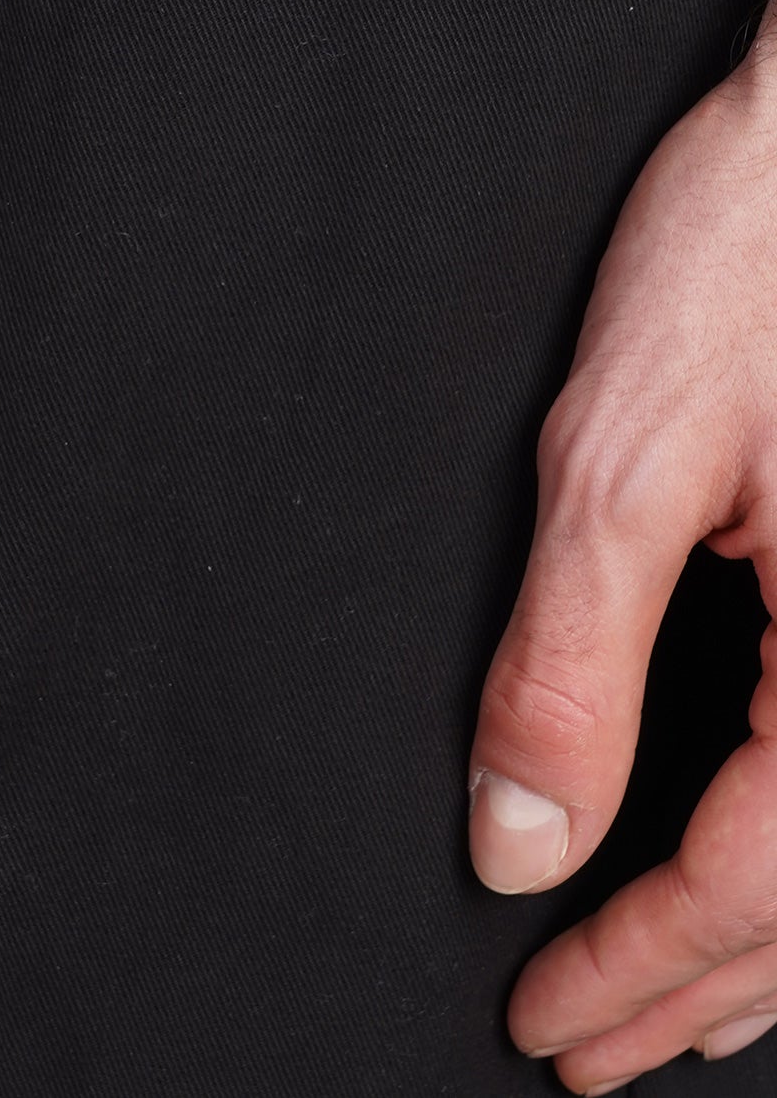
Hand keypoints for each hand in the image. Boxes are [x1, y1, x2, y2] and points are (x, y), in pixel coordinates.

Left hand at [467, 11, 776, 1093]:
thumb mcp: (625, 454)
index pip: (752, 878)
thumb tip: (517, 842)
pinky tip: (753, 854)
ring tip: (663, 999)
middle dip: (697, 987)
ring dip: (761, 941)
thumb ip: (567, 663)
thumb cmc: (751, 250)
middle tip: (588, 1047)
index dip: (639, 966)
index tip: (542, 1016)